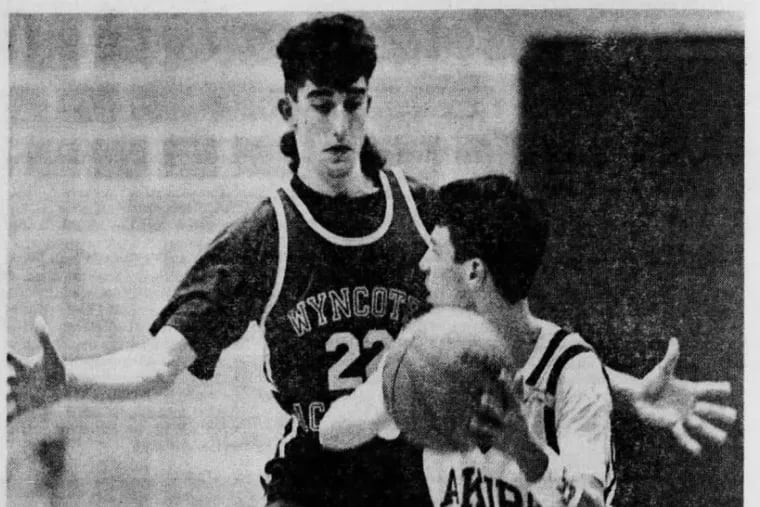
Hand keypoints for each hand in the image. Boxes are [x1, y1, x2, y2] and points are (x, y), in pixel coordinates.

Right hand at [7, 317, 66, 422]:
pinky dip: (4, 423)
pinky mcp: (23, 407)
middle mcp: (15, 381)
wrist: (65, 384)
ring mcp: (17, 394)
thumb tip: (37, 318)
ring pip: (1, 400)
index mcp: (21, 367)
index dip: (0, 356)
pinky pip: (10, 416)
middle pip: (0, 380)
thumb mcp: (50, 353)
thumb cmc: (57, 366)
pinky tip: (0, 431)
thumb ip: (43, 337)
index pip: (4, 359)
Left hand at [469, 371, 546, 479]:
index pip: (511, 396)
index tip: (501, 372)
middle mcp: (510, 421)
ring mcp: (504, 433)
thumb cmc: (521, 424)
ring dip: (480, 425)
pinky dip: (477, 440)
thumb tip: (519, 372)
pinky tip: (467, 437)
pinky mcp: (497, 444)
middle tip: (482, 397)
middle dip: (491, 405)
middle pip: (499, 412)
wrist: (528, 451)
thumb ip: (518, 390)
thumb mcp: (521, 407)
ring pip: (490, 429)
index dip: (507, 384)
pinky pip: (485, 442)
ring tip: (470, 421)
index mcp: (515, 411)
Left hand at [633, 338, 736, 454]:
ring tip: (723, 438)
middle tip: (734, 417)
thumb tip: (674, 340)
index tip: (728, 388)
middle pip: (708, 409)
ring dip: (711, 432)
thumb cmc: (650, 382)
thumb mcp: (662, 370)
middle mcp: (689, 404)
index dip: (717, 388)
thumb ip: (671, 357)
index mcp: (689, 390)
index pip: (707, 388)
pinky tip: (698, 451)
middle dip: (720, 413)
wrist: (637, 396)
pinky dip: (690, 443)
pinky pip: (682, 435)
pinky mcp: (672, 424)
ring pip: (700, 425)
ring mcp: (682, 415)